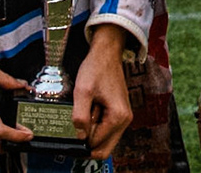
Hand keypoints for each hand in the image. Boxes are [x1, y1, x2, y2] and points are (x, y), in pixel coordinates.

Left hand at [72, 23, 134, 159]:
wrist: (107, 53)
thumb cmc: (96, 69)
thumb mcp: (82, 92)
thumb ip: (80, 117)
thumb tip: (80, 136)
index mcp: (118, 116)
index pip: (96, 143)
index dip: (82, 137)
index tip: (75, 122)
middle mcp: (125, 119)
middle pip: (104, 147)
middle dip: (89, 138)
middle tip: (81, 119)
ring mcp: (124, 117)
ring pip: (104, 139)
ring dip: (92, 129)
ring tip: (89, 108)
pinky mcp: (119, 113)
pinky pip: (106, 129)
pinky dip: (96, 123)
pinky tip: (93, 107)